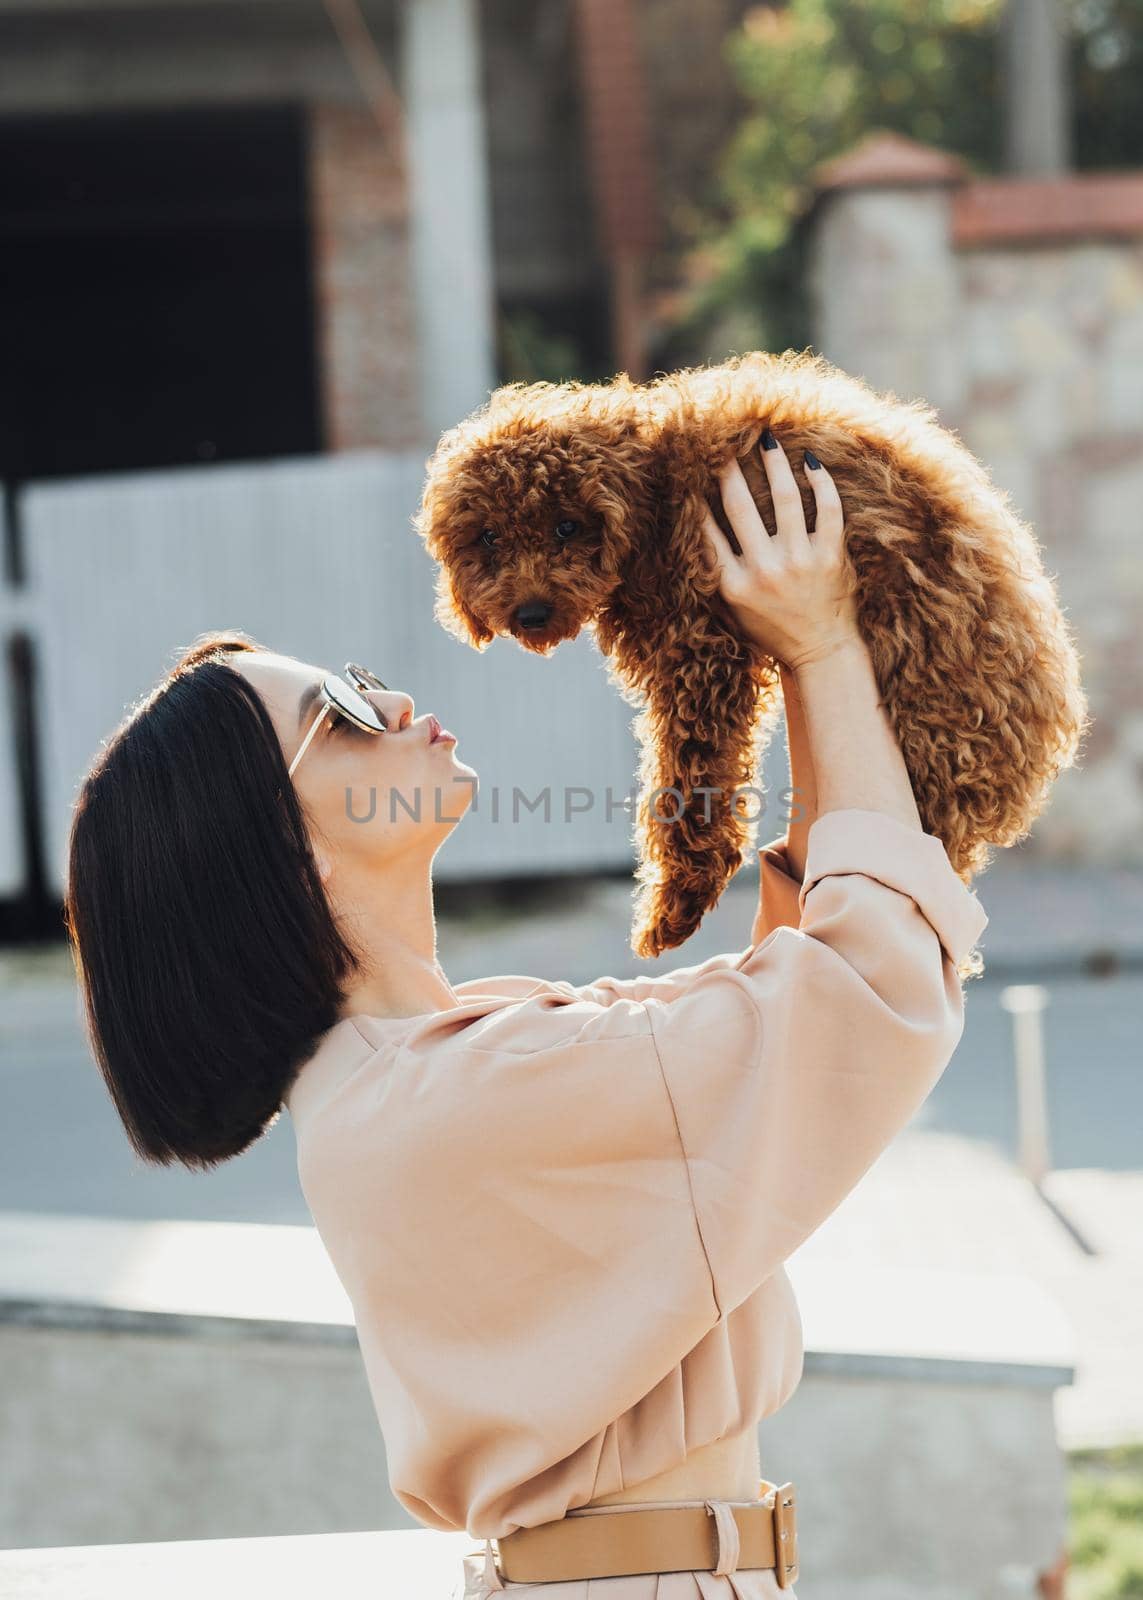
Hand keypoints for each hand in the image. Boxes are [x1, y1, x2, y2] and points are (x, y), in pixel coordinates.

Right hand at [700, 432, 860, 670]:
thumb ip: (719, 573)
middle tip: (725, 444)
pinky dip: (820, 481)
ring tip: (768, 440)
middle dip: (729, 469)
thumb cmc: (775, 631)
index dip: (699, 497)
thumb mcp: (735, 610)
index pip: (708, 530)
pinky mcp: (832, 557)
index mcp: (734, 586)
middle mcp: (764, 571)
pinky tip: (811, 463)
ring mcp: (800, 562)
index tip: (695, 472)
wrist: (822, 653)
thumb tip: (699, 528)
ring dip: (774, 463)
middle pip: (739, 505)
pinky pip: (828, 508)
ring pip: (784, 497)